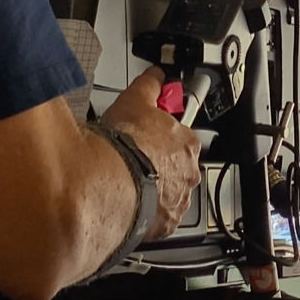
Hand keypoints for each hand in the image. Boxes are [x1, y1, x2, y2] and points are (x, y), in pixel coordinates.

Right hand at [101, 67, 201, 239]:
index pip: (180, 136)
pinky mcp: (165, 224)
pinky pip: (158, 217)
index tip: (147, 135)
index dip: (161, 135)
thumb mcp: (134, 101)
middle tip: (132, 158)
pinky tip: (127, 203)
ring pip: (168, 192)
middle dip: (157, 163)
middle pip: (176, 166)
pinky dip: (145, 212)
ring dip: (152, 188)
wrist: (110, 185)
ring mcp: (178, 200)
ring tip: (126, 182)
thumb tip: (155, 75)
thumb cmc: (125, 145)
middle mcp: (189, 173)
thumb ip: (148, 86)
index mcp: (187, 143)